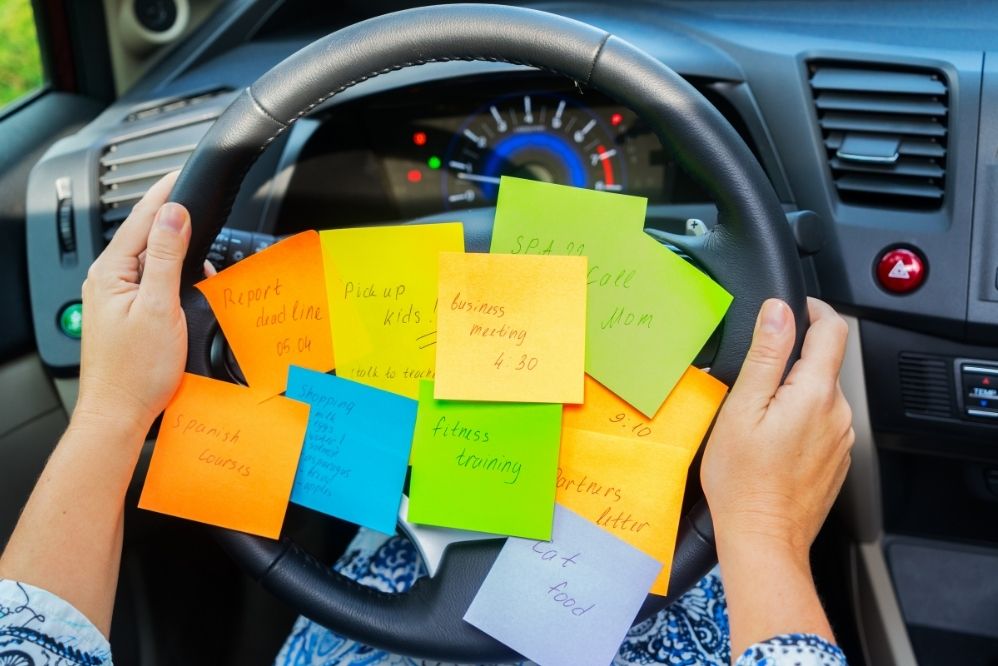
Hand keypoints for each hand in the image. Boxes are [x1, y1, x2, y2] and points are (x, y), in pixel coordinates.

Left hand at [77, 171, 192, 434]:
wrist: (120, 413)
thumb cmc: (136, 372)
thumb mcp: (159, 307)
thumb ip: (166, 257)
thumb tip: (173, 214)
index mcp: (111, 272)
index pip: (141, 219)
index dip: (164, 194)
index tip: (180, 173)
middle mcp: (108, 280)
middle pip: (145, 235)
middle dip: (175, 221)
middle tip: (201, 208)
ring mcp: (114, 297)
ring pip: (149, 258)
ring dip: (177, 251)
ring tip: (202, 254)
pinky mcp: (125, 313)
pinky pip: (150, 280)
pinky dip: (172, 274)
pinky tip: (188, 283)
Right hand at [701, 297, 853, 564]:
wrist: (763, 539)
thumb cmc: (744, 481)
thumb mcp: (742, 408)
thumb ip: (766, 354)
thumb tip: (778, 311)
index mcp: (816, 393)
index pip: (832, 329)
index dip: (813, 309)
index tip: (792, 308)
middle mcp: (838, 413)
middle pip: (824, 363)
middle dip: (792, 358)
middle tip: (753, 377)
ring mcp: (840, 439)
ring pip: (820, 395)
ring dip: (794, 392)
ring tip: (756, 414)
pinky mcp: (835, 459)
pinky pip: (820, 423)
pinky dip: (798, 419)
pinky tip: (770, 441)